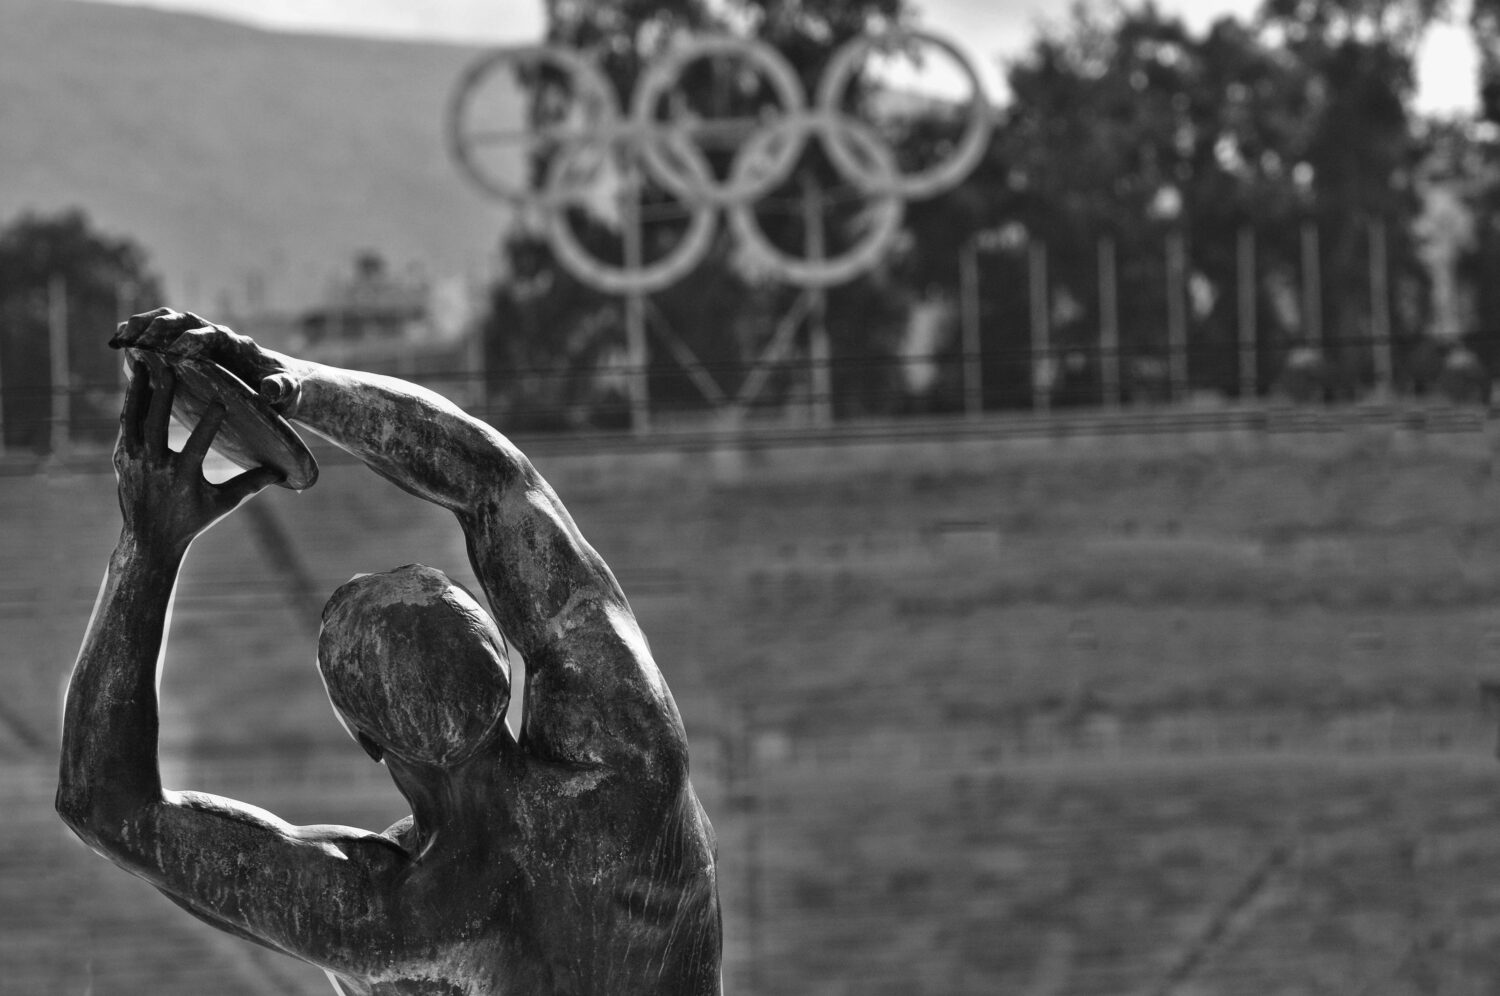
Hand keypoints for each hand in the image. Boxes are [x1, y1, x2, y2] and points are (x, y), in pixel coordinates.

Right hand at [110, 307, 302, 416]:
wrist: (280, 383)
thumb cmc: (285, 390)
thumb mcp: (288, 393)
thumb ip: (281, 390)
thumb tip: (269, 391)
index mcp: (237, 345)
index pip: (212, 335)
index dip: (193, 341)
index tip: (175, 354)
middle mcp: (215, 335)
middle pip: (184, 320)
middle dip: (160, 329)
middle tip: (136, 343)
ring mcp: (199, 337)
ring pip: (167, 321)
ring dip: (142, 326)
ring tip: (119, 339)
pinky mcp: (186, 345)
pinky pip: (158, 333)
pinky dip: (138, 333)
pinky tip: (118, 342)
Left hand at [114, 357, 282, 559]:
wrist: (150, 540)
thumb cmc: (192, 520)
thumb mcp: (224, 504)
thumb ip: (250, 484)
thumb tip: (280, 471)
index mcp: (182, 478)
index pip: (197, 445)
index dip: (210, 422)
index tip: (221, 400)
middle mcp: (155, 467)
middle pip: (155, 423)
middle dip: (162, 393)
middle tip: (168, 366)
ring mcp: (134, 462)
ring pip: (133, 419)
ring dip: (137, 390)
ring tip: (141, 364)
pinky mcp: (122, 459)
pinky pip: (125, 426)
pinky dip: (130, 404)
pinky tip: (136, 386)